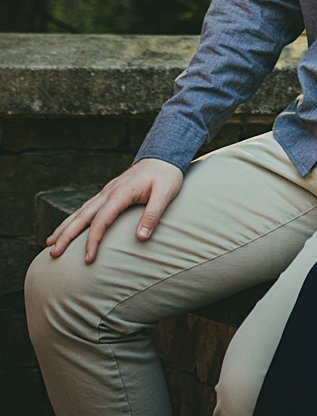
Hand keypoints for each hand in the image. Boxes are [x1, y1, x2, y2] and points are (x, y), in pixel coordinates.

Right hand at [44, 159, 184, 262]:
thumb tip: (141, 237)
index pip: (101, 220)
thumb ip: (153, 214)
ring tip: (50, 243)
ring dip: (64, 227)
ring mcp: (106, 192)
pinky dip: (73, 218)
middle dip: (66, 236)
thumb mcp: (166, 194)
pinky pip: (86, 207)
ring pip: (80, 211)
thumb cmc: (167, 176)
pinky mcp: (108, 193)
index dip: (92, 240)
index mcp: (120, 193)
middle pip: (82, 216)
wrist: (164, 156)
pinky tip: (67, 227)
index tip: (88, 258)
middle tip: (53, 253)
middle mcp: (108, 192)